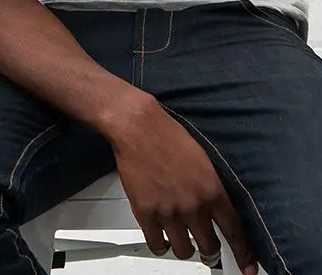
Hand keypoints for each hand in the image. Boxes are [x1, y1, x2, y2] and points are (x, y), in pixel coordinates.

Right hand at [106, 97, 256, 272]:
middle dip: (209, 250)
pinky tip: (162, 238)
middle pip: (210, 247)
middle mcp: (193, 206)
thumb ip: (212, 188)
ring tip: (181, 240)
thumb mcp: (203, 160)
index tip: (248, 269)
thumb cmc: (168, 135)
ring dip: (185, 248)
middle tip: (206, 247)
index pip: (235, 232)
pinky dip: (161, 245)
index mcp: (212, 191)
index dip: (244, 255)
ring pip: (184, 251)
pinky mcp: (145, 212)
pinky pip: (157, 244)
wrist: (137, 126)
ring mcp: (168, 211)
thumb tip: (218, 209)